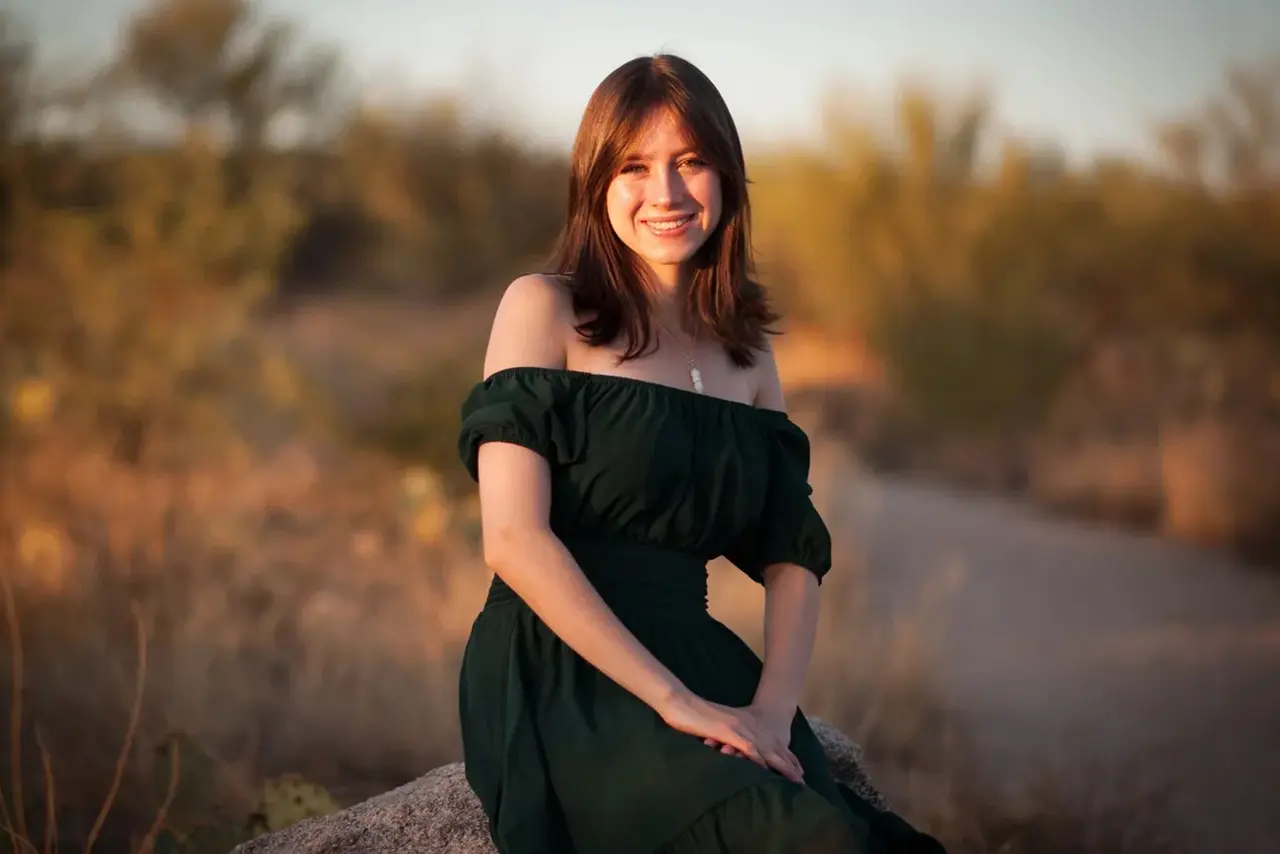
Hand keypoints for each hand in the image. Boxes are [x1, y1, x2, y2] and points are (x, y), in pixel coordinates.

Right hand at [658, 693, 804, 783]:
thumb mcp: (715, 728)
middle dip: (789, 763)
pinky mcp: (728, 731)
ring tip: (794, 779)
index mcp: (744, 722)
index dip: (785, 755)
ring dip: (781, 764)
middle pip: (773, 746)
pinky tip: (767, 770)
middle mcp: (746, 724)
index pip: (770, 741)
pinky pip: (747, 747)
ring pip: (765, 748)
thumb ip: (727, 738)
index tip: (797, 769)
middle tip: (802, 779)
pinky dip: (759, 759)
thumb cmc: (693, 716)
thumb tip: (731, 751)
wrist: (679, 701)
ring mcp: (738, 727)